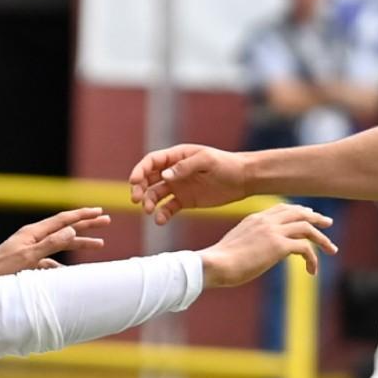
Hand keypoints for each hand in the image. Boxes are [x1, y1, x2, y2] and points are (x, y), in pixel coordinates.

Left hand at [0, 207, 110, 276]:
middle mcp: (33, 237)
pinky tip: (69, 272)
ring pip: (61, 244)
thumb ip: (51, 244)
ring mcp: (31, 249)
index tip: (99, 212)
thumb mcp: (29, 256)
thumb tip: (72, 231)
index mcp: (33, 232)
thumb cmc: (2, 269)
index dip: (83, 216)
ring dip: (80, 243)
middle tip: (106, 220)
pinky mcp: (28, 262)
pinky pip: (51, 260)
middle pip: (65, 228)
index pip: (63, 220)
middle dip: (87, 225)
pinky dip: (63, 264)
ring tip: (99, 245)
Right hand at [129, 144, 248, 224]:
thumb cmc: (226, 164)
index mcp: (177, 156)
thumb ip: (185, 167)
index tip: (134, 182)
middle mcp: (173, 171)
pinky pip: (168, 208)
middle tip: (137, 199)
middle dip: (139, 188)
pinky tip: (160, 220)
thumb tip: (164, 175)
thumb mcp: (207, 161)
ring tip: (149, 211)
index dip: (140, 170)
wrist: (243, 180)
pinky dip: (162, 214)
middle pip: (148, 179)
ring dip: (149, 202)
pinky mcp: (184, 201)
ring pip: (155, 194)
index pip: (152, 162)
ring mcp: (178, 187)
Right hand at [200, 204, 335, 287]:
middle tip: (328, 224)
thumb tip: (258, 254)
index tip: (310, 217)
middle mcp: (266, 221)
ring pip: (307, 228)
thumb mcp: (237, 245)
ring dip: (322, 239)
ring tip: (331, 250)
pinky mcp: (278, 246)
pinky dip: (312, 259)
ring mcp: (273, 232)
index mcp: (255, 218)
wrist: (215, 264)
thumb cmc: (220, 262)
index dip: (299, 211)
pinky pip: (305, 248)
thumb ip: (250, 243)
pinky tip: (311, 270)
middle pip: (299, 213)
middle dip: (316, 218)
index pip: (283, 209)